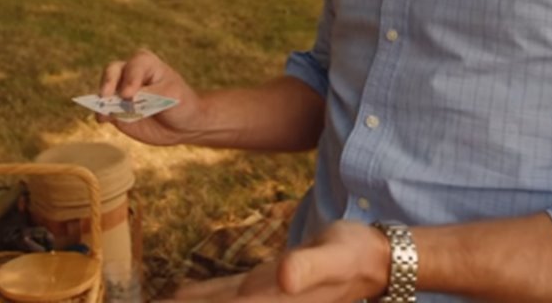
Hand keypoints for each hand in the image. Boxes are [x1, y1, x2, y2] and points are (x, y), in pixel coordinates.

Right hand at [98, 49, 203, 145]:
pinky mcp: (115, 110)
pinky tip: (102, 119)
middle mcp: (129, 74)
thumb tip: (125, 98)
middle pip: (112, 71)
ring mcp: (120, 92)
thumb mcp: (171, 96)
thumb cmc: (181, 103)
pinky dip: (101, 113)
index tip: (128, 95)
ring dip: (102, 100)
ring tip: (103, 112)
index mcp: (145, 63)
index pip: (134, 67)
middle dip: (109, 82)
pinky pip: (103, 109)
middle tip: (107, 96)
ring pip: (105, 90)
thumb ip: (149, 94)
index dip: (130, 79)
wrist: (183, 125)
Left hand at [168, 221, 388, 301]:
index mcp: (268, 301)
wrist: (372, 258)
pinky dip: (198, 297)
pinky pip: (220, 296)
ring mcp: (259, 298)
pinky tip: (179, 296)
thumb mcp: (334, 257)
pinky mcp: (261, 286)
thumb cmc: (354, 253)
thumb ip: (309, 267)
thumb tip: (285, 277)